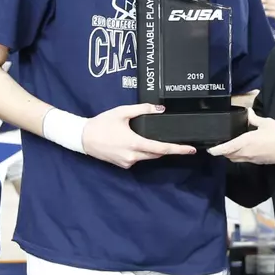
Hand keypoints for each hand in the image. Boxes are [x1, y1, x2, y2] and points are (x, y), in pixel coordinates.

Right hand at [81, 104, 195, 168]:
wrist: (83, 138)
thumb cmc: (102, 124)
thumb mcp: (122, 112)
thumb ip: (143, 109)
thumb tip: (160, 109)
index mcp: (135, 143)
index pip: (161, 148)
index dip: (178, 149)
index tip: (191, 149)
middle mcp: (133, 156)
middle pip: (157, 154)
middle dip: (167, 149)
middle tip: (178, 143)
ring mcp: (128, 163)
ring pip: (148, 157)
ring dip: (153, 150)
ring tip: (153, 140)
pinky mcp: (123, 165)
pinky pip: (138, 159)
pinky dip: (141, 152)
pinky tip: (135, 143)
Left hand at [208, 109, 274, 165]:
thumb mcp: (267, 123)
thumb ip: (254, 119)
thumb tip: (247, 112)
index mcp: (246, 142)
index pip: (226, 148)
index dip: (216, 150)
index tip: (209, 149)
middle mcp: (246, 153)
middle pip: (228, 155)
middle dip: (222, 152)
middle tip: (220, 144)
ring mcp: (252, 159)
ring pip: (236, 159)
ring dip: (231, 154)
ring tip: (230, 145)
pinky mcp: (259, 162)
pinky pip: (245, 160)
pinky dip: (240, 155)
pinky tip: (245, 148)